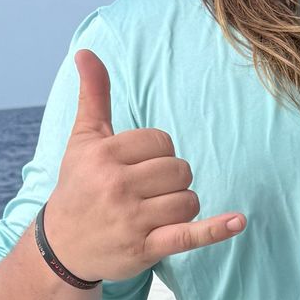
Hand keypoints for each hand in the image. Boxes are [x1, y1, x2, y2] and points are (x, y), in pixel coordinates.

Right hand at [43, 51, 244, 280]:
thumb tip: (86, 51)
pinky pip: (188, 235)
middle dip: (171, 180)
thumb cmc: (78, 186)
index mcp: (104, 154)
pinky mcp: (145, 249)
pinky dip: (216, 230)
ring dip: (180, 206)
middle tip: (145, 192)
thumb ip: (93, 95)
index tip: (136, 168)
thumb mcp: (83, 140)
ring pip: (188, 200)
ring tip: (153, 213)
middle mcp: (116, 185)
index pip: (162, 142)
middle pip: (180, 170)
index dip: (157, 153)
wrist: (61, 247)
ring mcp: (132, 220)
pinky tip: (238, 221)